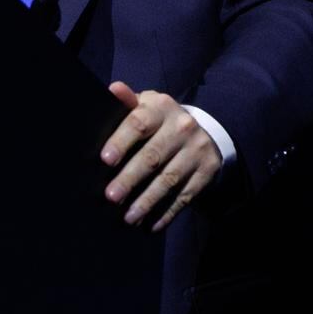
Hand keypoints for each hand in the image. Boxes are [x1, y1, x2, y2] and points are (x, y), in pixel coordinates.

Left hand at [100, 82, 221, 231]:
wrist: (202, 130)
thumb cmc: (157, 120)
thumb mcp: (145, 105)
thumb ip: (127, 102)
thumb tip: (113, 89)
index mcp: (161, 108)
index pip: (139, 123)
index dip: (122, 141)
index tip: (105, 160)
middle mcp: (183, 127)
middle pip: (153, 156)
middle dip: (130, 178)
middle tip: (110, 196)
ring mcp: (197, 150)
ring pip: (169, 179)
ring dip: (147, 201)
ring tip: (128, 217)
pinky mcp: (207, 171)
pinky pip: (185, 195)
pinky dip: (167, 212)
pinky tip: (151, 225)